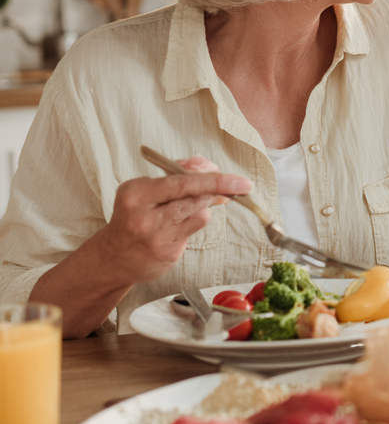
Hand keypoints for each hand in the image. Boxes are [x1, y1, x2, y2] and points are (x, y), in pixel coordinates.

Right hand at [94, 155, 252, 285]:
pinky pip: (195, 231)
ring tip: (189, 207)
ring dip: (204, 207)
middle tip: (237, 188)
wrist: (112, 258)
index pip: (184, 181)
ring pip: (200, 214)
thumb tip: (208, 165)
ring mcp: (156, 238)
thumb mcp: (147, 187)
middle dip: (219, 190)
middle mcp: (144, 216)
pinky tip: (178, 226)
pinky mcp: (167, 254)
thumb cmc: (134, 215)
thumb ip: (177, 172)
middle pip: (196, 197)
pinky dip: (194, 223)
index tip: (241, 182)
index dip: (217, 180)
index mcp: (136, 193)